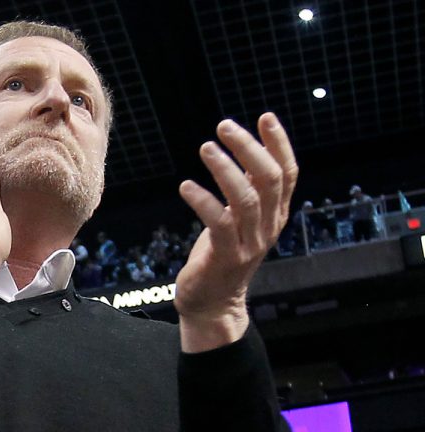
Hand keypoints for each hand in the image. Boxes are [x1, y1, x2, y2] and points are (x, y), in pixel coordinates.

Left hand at [175, 113, 297, 351]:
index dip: (279, 143)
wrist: (214, 303)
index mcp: (275, 214)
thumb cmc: (223, 254)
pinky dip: (202, 201)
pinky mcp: (226, 257)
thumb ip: (247, 189)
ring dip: (225, 169)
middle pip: (269, 179)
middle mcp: (268, 227)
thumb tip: (246, 150)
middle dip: (249, 148)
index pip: (288, 173)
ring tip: (206, 148)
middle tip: (224, 127)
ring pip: (245, 199)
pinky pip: (218, 223)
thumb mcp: (240, 219)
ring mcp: (250, 243)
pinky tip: (186, 186)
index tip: (265, 117)